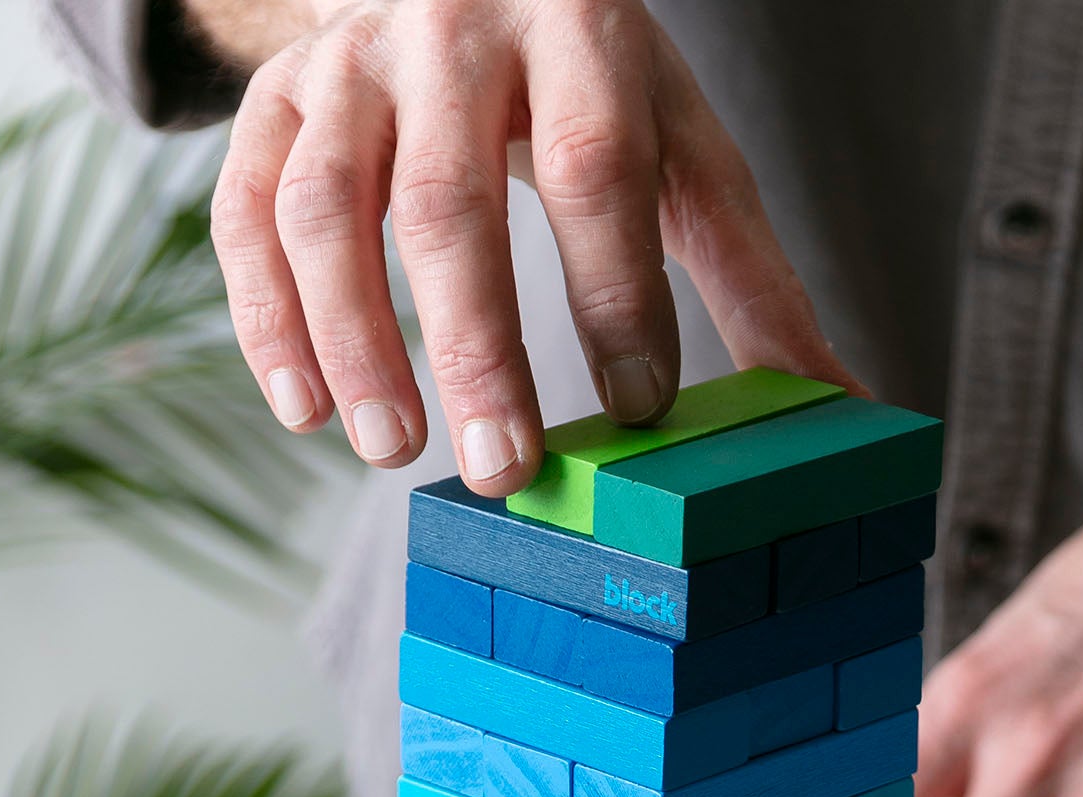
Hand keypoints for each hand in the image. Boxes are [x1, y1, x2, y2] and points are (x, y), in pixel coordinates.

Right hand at [207, 0, 856, 489]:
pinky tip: (307, 410)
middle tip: (507, 467)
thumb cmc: (592, 88)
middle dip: (478, 348)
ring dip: (356, 342)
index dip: (614, 292)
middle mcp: (451, 33)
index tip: (639, 408)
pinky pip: (247, 212)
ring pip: (328, 211)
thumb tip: (836, 405)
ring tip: (393, 450)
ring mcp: (351, 66)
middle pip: (450, 202)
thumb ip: (747, 274)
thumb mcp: (681, 148)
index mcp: (579, 30)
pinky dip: (268, 319)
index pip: (594, 166)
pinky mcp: (279, 102)